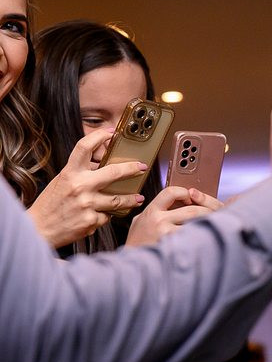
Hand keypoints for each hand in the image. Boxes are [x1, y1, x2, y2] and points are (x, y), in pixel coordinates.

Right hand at [27, 129, 147, 246]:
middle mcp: (79, 186)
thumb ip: (80, 174)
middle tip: (142, 167)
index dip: (99, 137)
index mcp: (70, 173)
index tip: (110, 133)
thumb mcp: (62, 182)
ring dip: (131, 199)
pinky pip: (107, 216)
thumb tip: (101, 166)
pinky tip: (102, 215)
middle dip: (131, 169)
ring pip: (118, 199)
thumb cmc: (51, 204)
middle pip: (113, 173)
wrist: (39, 228)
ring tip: (138, 198)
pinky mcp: (91, 221)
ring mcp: (87, 204)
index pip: (84, 147)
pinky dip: (106, 215)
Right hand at [126, 186, 224, 246]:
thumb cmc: (138, 242)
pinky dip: (202, 236)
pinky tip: (206, 238)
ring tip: (213, 226)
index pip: (171, 192)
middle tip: (213, 214)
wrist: (132, 262)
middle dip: (206, 210)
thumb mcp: (139, 221)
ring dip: (208, 224)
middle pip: (192, 209)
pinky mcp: (173, 246)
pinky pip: (193, 237)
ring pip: (196, 223)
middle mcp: (158, 220)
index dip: (184, 193)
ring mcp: (166, 233)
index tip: (191, 198)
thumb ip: (154, 210)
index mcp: (151, 211)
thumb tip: (172, 200)